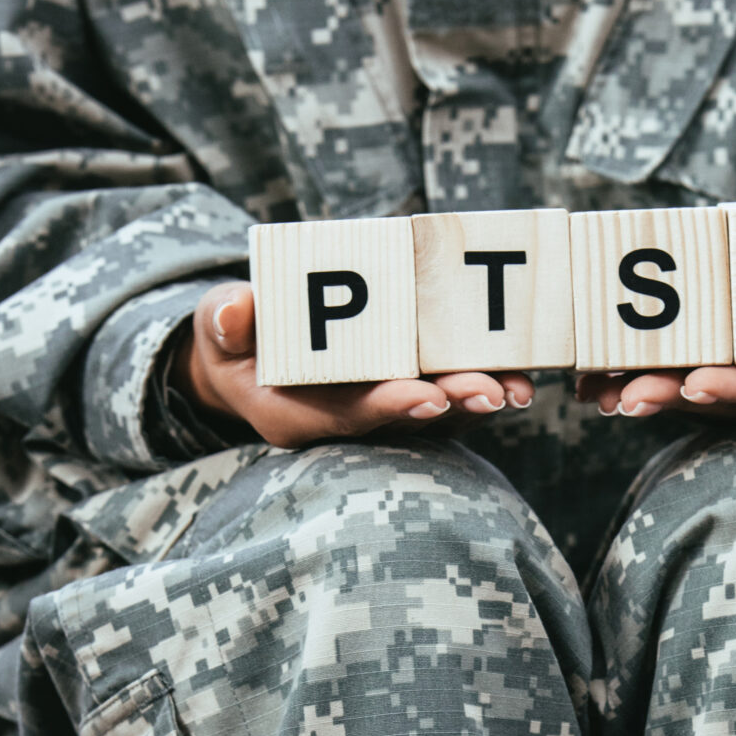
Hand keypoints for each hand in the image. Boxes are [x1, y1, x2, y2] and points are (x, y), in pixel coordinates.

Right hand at [172, 281, 534, 447]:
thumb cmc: (235, 340)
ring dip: (477, 399)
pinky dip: (480, 380)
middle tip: (492, 391)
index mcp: (293, 416)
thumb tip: (234, 311)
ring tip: (518, 387)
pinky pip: (446, 391)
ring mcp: (376, 413)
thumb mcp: (217, 326)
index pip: (346, 416)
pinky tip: (518, 369)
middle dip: (449, 405)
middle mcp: (342, 424)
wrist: (252, 356)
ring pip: (434, 412)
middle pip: (402, 419)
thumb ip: (224, 320)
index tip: (426, 397)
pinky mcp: (403, 395)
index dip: (387, 407)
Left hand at [576, 239, 735, 425]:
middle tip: (625, 395)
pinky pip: (677, 382)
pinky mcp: (723, 381)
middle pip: (723, 403)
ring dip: (642, 393)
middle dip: (672, 398)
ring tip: (594, 391)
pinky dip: (637, 378)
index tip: (698, 382)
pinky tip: (593, 378)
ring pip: (691, 398)